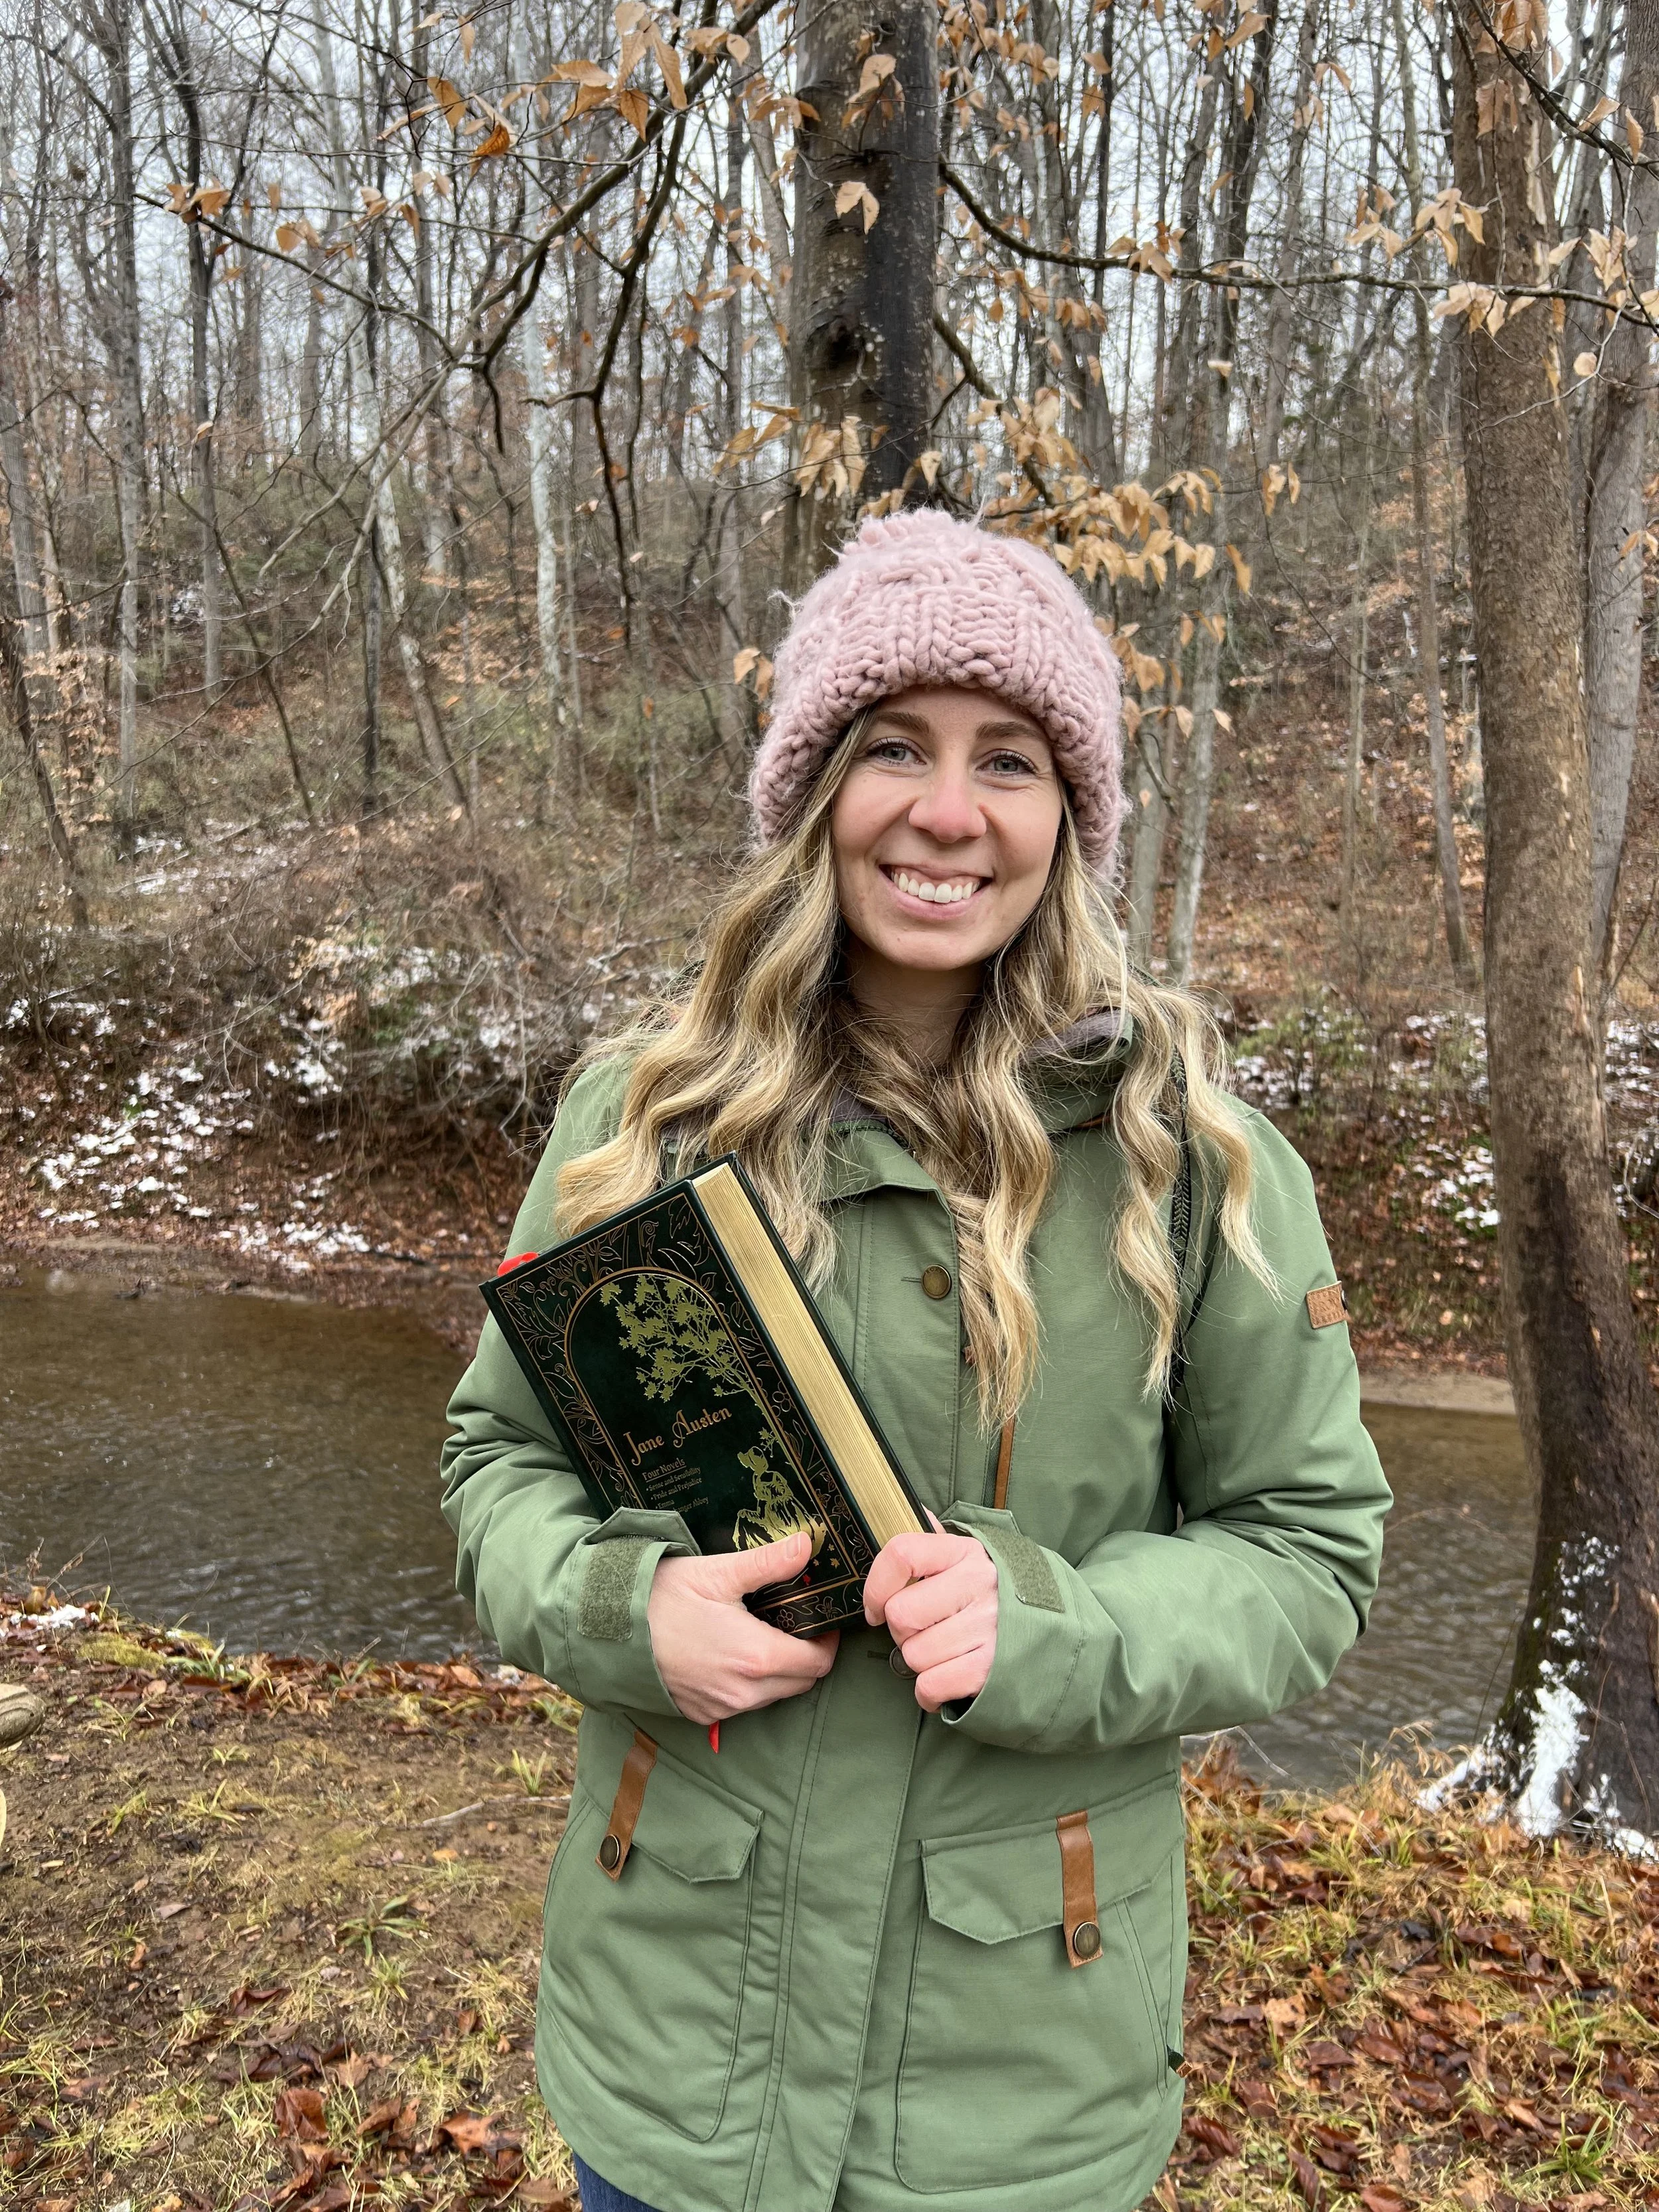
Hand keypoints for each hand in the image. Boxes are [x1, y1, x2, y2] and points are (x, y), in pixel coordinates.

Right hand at [646, 1531, 838, 1726]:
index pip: (818, 1662)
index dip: (826, 1639)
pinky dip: (748, 1683)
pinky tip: (730, 1653)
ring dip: (778, 1670)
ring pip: (773, 1695)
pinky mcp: (702, 1714)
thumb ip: (767, 1563)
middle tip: (792, 1620)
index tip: (818, 1616)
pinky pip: (742, 1704)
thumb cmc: (660, 1597)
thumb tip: (806, 1546)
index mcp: (755, 1656)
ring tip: (760, 1632)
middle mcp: (743, 1692)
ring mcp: (721, 1708)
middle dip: (806, 1655)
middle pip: (801, 1682)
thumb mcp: (716, 1573)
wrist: (606, 1630)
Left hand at [863, 1529, 998, 1711]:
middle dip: (903, 1632)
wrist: (1063, 1628)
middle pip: (901, 1615)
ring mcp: (988, 1626)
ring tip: (946, 1652)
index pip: (902, 1554)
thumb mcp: (972, 1559)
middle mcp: (978, 1584)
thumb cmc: (999, 1593)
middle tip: (923, 1632)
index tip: (876, 1607)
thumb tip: (914, 1512)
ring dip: (921, 1662)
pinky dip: (930, 1692)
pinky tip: (947, 1678)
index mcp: (965, 1552)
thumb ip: (937, 1542)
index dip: (875, 1586)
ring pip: (914, 1655)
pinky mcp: (992, 1668)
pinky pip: (931, 1685)